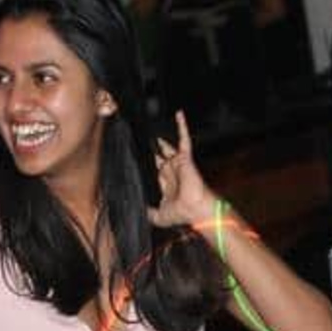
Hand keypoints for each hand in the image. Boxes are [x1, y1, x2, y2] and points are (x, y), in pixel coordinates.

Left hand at [148, 110, 216, 229]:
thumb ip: (148, 213)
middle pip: (161, 158)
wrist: (194, 210)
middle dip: (154, 151)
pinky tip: (178, 114)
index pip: (157, 172)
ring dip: (162, 139)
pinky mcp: (185, 158)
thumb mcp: (158, 217)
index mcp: (168, 185)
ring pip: (169, 147)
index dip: (150, 165)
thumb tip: (138, 211)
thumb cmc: (181, 214)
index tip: (142, 158)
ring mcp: (180, 164)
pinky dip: (182, 126)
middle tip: (144, 141)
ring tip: (151, 127)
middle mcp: (173, 173)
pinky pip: (184, 138)